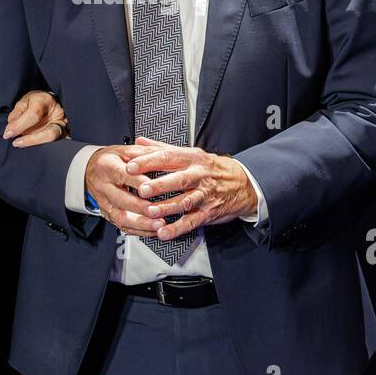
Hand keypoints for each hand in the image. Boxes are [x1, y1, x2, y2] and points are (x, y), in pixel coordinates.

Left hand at [3, 90, 67, 147]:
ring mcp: (64, 124)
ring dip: (34, 142)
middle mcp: (59, 112)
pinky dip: (41, 145)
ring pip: (52, 139)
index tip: (7, 134)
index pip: (34, 115)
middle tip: (15, 143)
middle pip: (48, 132)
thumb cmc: (33, 102)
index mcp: (46, 100)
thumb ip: (15, 116)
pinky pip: (55, 143)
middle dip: (30, 140)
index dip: (19, 126)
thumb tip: (9, 131)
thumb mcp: (22, 103)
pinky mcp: (65, 133)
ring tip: (20, 143)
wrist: (47, 102)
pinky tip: (30, 145)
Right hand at [85, 145, 165, 237]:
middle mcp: (103, 185)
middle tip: (158, 212)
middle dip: (141, 208)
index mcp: (107, 166)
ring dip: (141, 224)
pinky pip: (122, 225)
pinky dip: (139, 230)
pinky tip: (152, 230)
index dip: (139, 183)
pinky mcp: (107, 213)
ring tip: (158, 225)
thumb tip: (163, 156)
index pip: (124, 175)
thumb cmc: (111, 160)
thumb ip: (143, 153)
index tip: (154, 188)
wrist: (90, 169)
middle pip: (121, 200)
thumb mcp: (125, 150)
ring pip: (121, 217)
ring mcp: (104, 202)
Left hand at [124, 136, 256, 240]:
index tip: (131, 166)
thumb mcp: (190, 153)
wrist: (244, 183)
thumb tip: (139, 142)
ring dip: (166, 208)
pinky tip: (163, 232)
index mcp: (192, 158)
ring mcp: (205, 194)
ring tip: (150, 212)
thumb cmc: (212, 168)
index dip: (149, 162)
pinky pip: (192, 221)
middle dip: (159, 185)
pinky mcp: (209, 212)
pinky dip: (177, 228)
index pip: (168, 157)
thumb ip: (162, 148)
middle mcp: (199, 175)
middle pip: (178, 180)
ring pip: (185, 202)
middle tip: (142, 190)